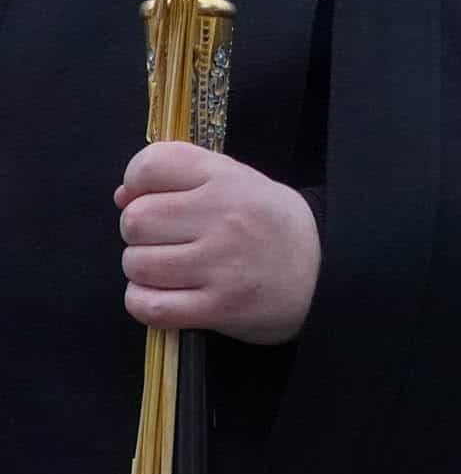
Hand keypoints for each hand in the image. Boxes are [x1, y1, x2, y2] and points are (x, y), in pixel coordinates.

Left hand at [115, 142, 318, 344]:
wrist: (327, 274)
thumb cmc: (272, 226)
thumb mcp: (240, 184)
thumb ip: (183, 178)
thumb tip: (122, 197)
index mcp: (229, 180)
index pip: (152, 165)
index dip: (137, 182)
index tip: (152, 197)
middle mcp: (226, 218)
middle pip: (135, 220)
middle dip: (141, 233)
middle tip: (168, 240)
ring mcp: (223, 265)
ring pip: (137, 264)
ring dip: (144, 271)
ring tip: (172, 270)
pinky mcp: (219, 308)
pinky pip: (149, 305)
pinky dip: (144, 302)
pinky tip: (165, 296)